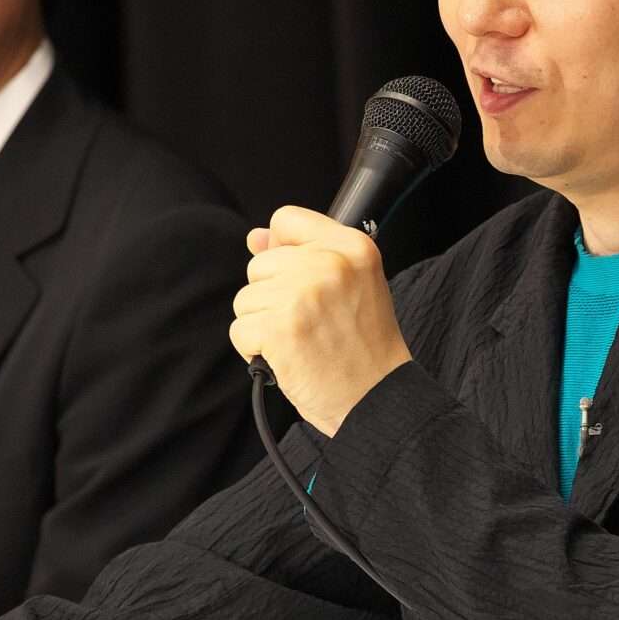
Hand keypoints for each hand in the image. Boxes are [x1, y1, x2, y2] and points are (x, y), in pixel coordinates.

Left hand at [230, 205, 411, 436]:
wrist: (377, 399)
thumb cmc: (364, 348)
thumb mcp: (352, 286)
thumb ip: (304, 253)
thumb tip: (255, 237)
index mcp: (353, 247)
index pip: (287, 220)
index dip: (282, 250)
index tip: (299, 282)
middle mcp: (329, 264)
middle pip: (260, 265)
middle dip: (273, 298)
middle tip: (311, 324)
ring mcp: (302, 294)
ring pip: (246, 299)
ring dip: (264, 326)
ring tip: (301, 342)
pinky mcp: (279, 327)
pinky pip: (240, 330)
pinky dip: (256, 351)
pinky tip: (288, 358)